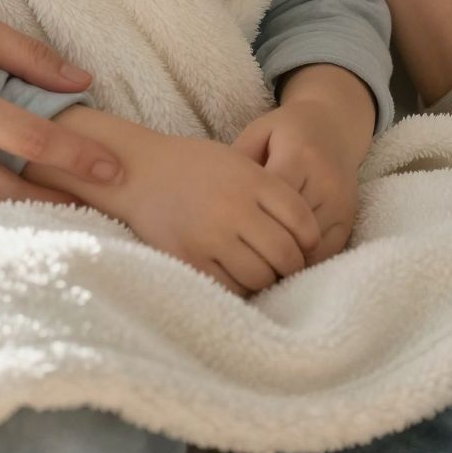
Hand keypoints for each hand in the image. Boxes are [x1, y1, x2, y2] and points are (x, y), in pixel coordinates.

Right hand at [111, 133, 321, 296]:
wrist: (141, 172)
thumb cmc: (196, 167)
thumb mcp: (241, 164)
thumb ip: (273, 194)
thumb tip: (306, 238)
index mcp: (252, 180)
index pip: (302, 221)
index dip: (309, 241)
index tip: (304, 247)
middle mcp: (234, 208)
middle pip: (285, 254)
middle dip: (291, 266)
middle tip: (285, 267)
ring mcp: (211, 236)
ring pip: (260, 276)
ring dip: (266, 280)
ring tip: (260, 272)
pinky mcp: (189, 259)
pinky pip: (230, 287)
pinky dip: (239, 288)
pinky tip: (235, 275)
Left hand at [232, 96, 366, 265]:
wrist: (334, 127)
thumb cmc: (287, 131)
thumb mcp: (259, 132)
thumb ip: (238, 161)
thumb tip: (214, 197)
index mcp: (299, 155)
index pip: (272, 200)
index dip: (248, 219)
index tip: (226, 231)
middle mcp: (325, 181)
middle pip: (289, 227)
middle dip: (262, 242)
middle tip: (235, 254)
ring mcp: (340, 203)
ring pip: (307, 245)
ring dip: (283, 256)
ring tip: (256, 260)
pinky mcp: (349, 219)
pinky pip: (325, 252)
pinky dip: (302, 260)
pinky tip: (282, 258)